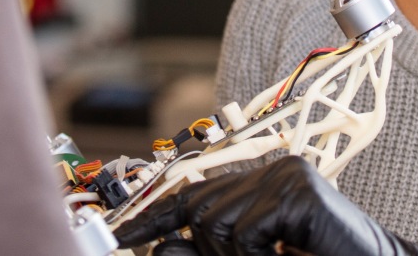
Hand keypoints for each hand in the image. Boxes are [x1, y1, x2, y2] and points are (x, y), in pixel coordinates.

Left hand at [113, 156, 417, 255]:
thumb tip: (159, 250)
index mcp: (258, 185)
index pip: (193, 194)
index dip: (152, 217)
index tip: (116, 236)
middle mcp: (271, 171)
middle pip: (198, 209)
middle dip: (207, 252)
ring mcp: (288, 177)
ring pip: (215, 222)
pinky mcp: (301, 192)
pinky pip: (246, 231)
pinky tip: (292, 255)